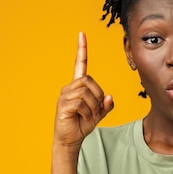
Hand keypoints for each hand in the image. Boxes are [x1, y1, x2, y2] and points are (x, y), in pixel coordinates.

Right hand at [54, 32, 113, 147]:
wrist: (70, 139)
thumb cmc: (82, 124)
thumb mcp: (98, 114)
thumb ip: (106, 105)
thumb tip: (109, 97)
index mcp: (78, 87)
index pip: (80, 64)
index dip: (82, 49)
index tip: (82, 34)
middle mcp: (69, 88)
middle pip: (89, 80)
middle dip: (97, 96)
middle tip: (95, 110)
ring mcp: (64, 96)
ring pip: (86, 92)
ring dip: (93, 106)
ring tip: (89, 116)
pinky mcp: (63, 105)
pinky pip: (81, 103)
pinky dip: (87, 112)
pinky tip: (82, 118)